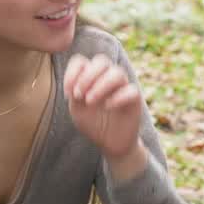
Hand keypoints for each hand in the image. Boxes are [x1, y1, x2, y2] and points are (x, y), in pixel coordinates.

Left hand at [64, 54, 147, 177]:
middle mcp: (107, 77)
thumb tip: (76, 83)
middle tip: (79, 95)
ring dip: (101, 86)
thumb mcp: (77, 109)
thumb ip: (74, 94)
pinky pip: (131, 90)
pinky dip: (118, 97)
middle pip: (101, 61)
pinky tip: (107, 107)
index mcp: (91, 77)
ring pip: (117, 73)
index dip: (73, 73)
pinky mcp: (135, 99)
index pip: (82, 61)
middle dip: (87, 76)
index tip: (68, 93)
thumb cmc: (93, 123)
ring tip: (90, 102)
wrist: (110, 143)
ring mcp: (123, 86)